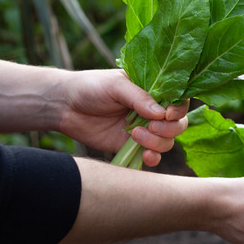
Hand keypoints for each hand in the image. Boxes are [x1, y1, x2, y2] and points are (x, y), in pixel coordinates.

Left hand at [57, 69, 187, 166]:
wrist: (64, 106)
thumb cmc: (91, 87)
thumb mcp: (116, 86)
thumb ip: (139, 98)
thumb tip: (161, 113)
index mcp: (153, 90)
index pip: (179, 99)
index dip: (178, 109)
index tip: (167, 114)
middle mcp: (152, 111)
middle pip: (178, 124)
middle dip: (169, 128)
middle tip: (150, 126)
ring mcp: (144, 129)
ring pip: (167, 142)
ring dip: (157, 142)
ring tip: (134, 135)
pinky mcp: (132, 146)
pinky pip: (152, 156)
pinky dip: (153, 158)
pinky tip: (145, 156)